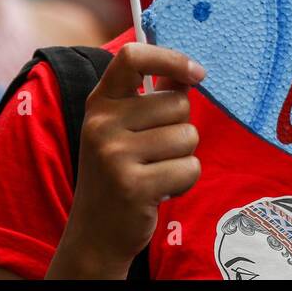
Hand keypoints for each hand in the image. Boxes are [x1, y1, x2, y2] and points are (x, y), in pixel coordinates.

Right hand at [46, 43, 204, 278]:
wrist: (95, 233)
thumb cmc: (119, 172)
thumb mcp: (122, 129)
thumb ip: (152, 97)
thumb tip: (188, 72)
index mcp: (100, 102)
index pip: (132, 57)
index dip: (170, 58)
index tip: (196, 73)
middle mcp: (102, 124)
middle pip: (177, 103)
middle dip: (181, 127)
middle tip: (156, 152)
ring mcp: (114, 155)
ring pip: (188, 136)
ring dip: (183, 156)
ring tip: (156, 171)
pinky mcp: (134, 186)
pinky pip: (190, 168)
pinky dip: (184, 181)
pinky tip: (160, 191)